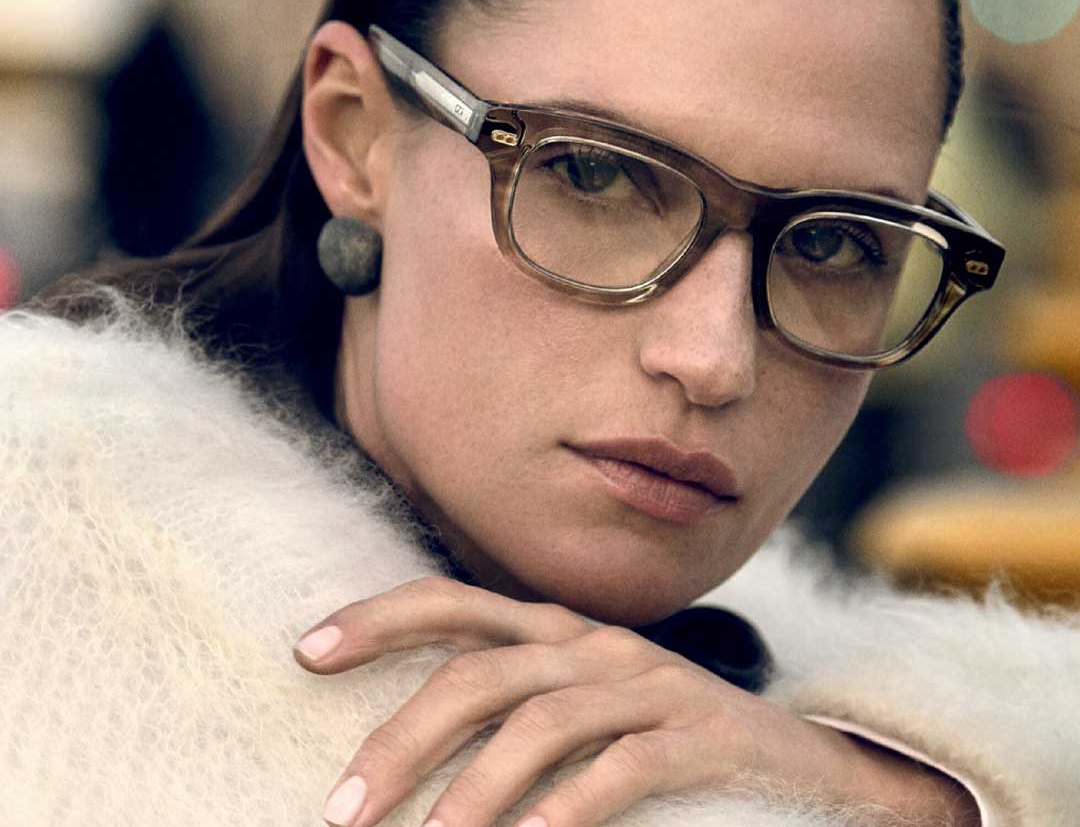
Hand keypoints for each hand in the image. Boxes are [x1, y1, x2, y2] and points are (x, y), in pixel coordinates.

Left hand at [294, 576, 978, 826]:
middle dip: (402, 738)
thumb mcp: (583, 708)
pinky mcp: (698, 736)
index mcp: (560, 630)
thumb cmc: (665, 739)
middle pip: (483, 671)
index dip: (381, 617)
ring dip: (471, 794)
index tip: (306, 649)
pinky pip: (621, 770)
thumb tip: (415, 746)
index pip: (457, 604)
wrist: (802, 761)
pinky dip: (566, 811)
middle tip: (340, 812)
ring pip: (541, 723)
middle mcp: (598, 644)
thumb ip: (517, 705)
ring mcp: (651, 684)